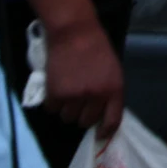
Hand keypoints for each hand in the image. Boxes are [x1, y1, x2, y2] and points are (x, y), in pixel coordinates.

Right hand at [43, 18, 124, 138]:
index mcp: (115, 90)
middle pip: (86, 121)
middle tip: (78, 103)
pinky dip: (52, 102)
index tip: (99, 135)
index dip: (106, 132)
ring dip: (66, 108)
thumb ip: (110, 92)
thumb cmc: (97, 48)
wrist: (75, 32)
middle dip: (81, 115)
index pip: (113, 121)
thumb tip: (103, 113)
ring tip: (66, 92)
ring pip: (67, 117)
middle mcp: (96, 96)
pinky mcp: (56, 93)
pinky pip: (52, 109)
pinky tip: (56, 88)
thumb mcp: (113, 70)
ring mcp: (75, 96)